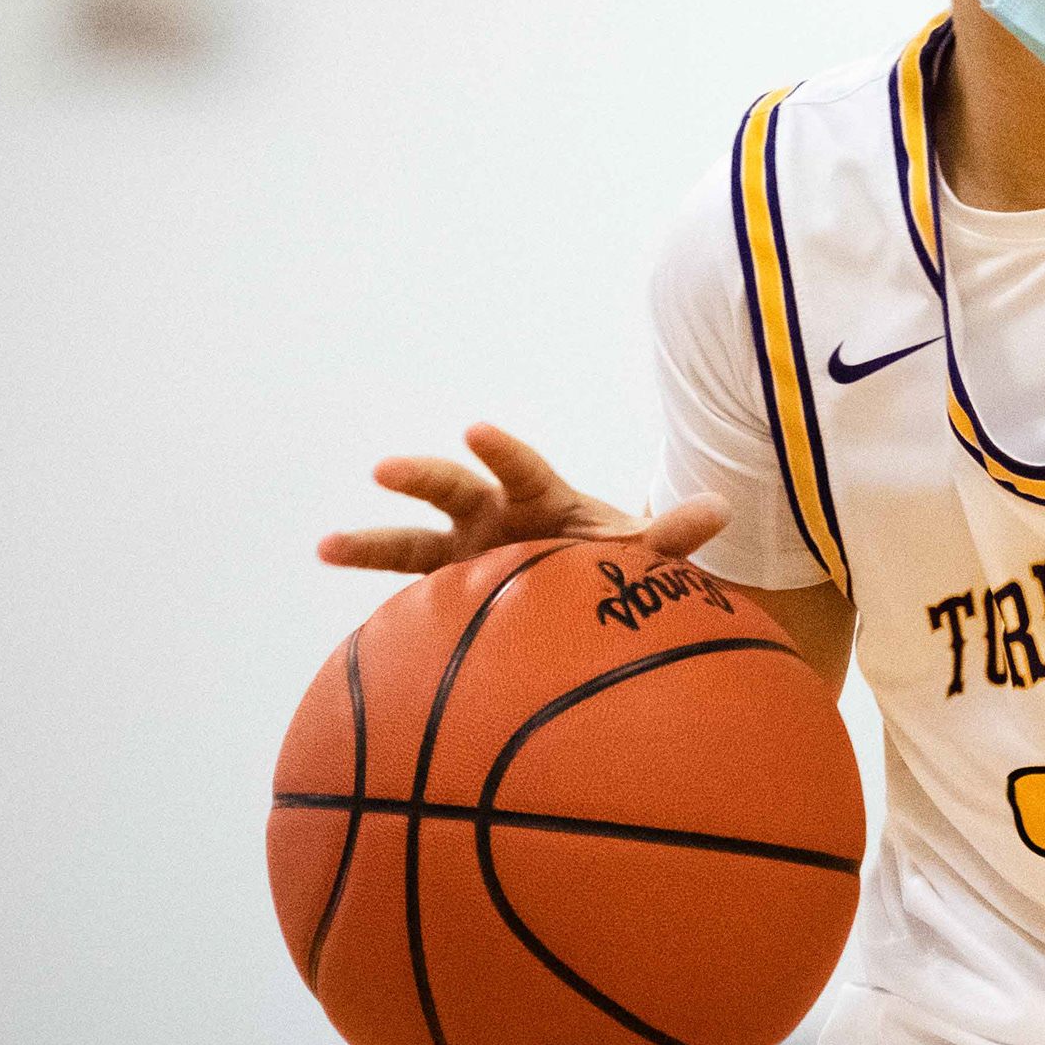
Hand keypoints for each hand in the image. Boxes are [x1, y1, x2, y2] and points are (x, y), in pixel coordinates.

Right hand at [319, 421, 724, 574]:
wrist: (591, 597)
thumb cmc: (614, 565)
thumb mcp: (644, 555)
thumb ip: (673, 538)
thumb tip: (719, 509)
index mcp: (543, 498)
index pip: (524, 468)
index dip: (503, 450)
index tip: (476, 429)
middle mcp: (495, 517)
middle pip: (454, 490)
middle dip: (421, 477)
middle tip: (383, 468)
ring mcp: (466, 553)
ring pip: (413, 542)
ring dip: (370, 542)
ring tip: (325, 545)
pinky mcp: (449, 591)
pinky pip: (408, 596)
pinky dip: (379, 603)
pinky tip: (345, 616)